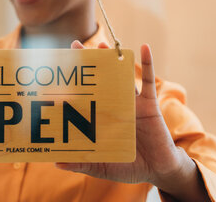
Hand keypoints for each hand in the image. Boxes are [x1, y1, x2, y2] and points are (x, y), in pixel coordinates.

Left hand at [56, 42, 208, 199]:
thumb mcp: (103, 166)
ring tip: (101, 44)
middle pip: (100, 79)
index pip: (84, 96)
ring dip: (113, 58)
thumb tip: (57, 163)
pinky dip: (147, 63)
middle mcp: (114, 105)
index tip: (58, 67)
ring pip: (120, 75)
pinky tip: (144, 47)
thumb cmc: (128, 166)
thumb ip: (82, 164)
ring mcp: (132, 102)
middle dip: (89, 62)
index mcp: (101, 118)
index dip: (73, 82)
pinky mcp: (149, 104)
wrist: (158, 170)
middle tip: (75, 45)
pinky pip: (148, 81)